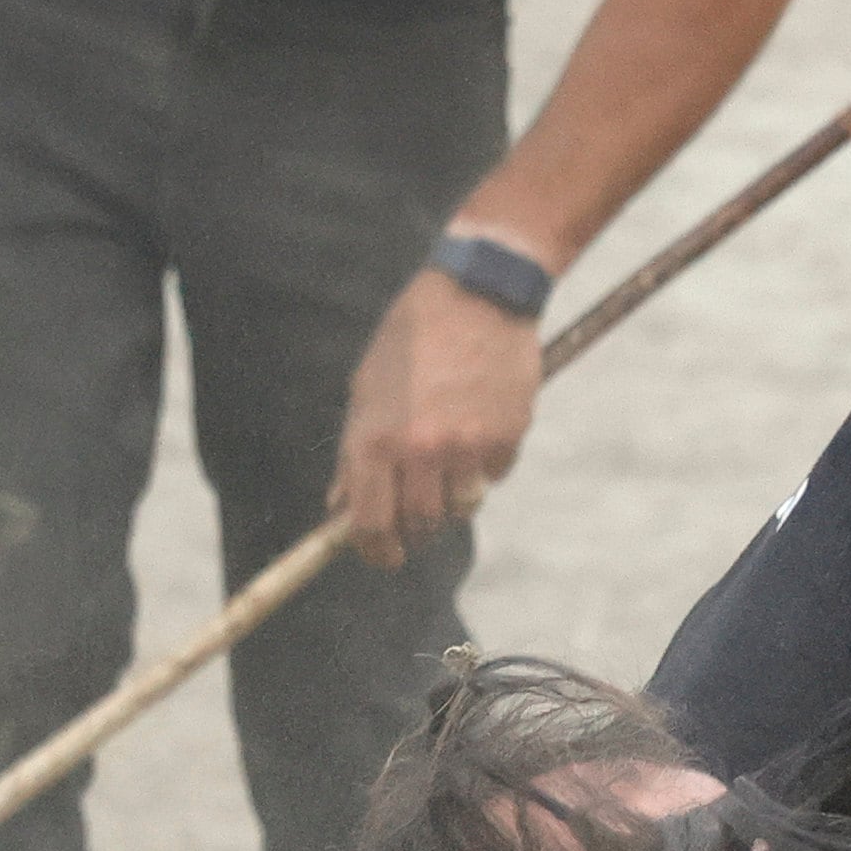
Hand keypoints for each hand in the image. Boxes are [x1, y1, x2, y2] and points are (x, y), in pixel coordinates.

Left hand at [330, 258, 548, 565]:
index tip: (385, 556)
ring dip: (455, 494)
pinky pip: (494, 474)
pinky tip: (480, 423)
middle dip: (418, 524)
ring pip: (462, 506)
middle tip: (419, 511)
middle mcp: (419, 450)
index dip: (376, 551)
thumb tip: (343, 507)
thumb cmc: (411, 339)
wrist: (476, 294)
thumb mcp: (366, 390)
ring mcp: (466, 446)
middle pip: (421, 523)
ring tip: (450, 456)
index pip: (370, 524)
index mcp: (374, 439)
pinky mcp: (506, 437)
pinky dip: (486, 462)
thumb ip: (356, 454)